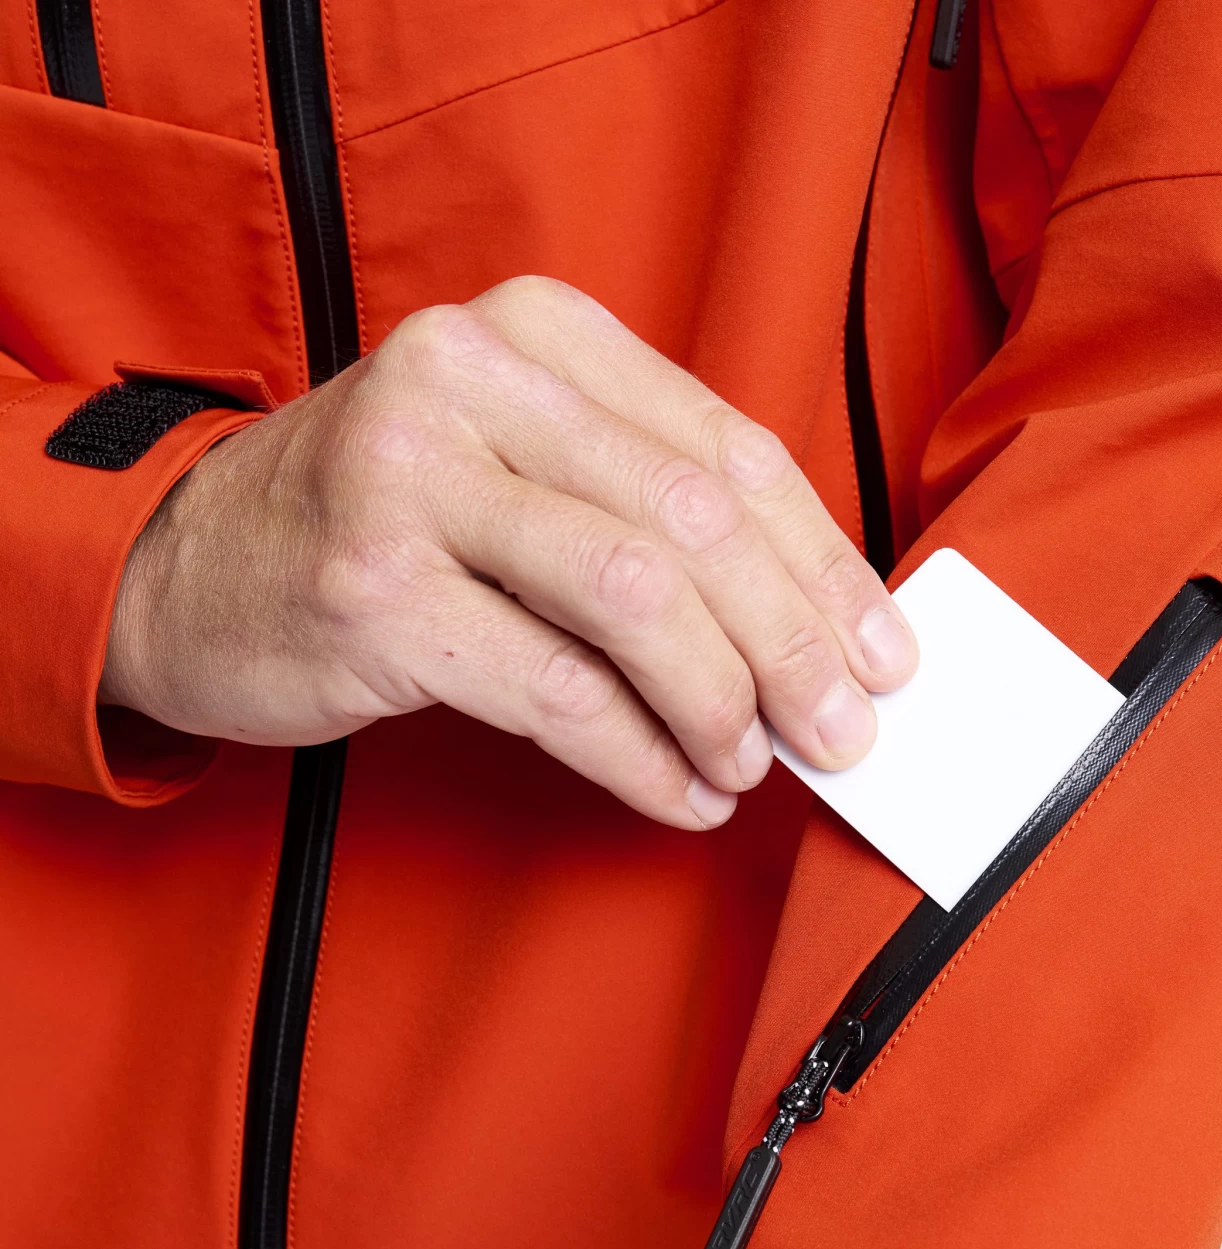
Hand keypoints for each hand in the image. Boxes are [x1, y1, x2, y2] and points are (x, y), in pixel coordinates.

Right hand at [101, 277, 917, 829]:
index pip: (729, 450)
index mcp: (539, 334)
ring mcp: (412, 477)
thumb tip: (809, 629)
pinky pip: (558, 690)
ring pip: (637, 600)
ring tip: (751, 766)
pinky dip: (642, 757)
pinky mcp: (373, 589)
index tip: (881, 651)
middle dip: (795, 644)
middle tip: (843, 731)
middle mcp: (474, 378)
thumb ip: (651, 514)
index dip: (824, 564)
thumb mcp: (523, 469)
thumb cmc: (389, 522)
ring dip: (721, 704)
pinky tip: (680, 794)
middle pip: (697, 521)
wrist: (192, 567)